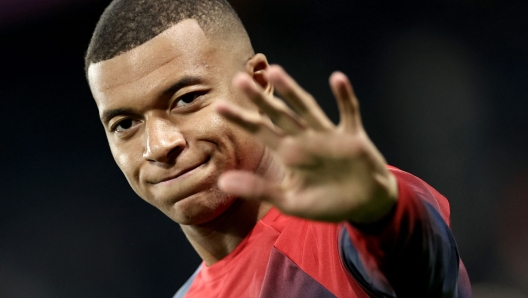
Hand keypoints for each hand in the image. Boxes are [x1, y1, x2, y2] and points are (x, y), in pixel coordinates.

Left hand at [216, 65, 397, 222]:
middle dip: (261, 98)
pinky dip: (344, 98)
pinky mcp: (352, 137)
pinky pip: (349, 113)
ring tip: (275, 72)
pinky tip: (337, 78)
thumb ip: (258, 189)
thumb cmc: (325, 203)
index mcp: (288, 153)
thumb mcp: (289, 201)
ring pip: (307, 109)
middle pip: (279, 114)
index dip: (240, 119)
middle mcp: (304, 139)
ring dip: (293, 92)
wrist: (364, 205)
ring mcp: (328, 136)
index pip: (259, 131)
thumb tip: (221, 183)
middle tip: (240, 79)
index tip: (218, 106)